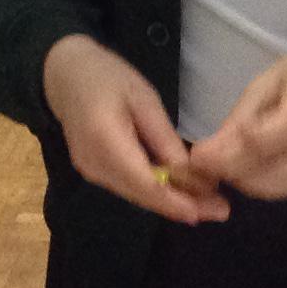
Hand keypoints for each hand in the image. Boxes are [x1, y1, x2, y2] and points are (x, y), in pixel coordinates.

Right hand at [42, 34, 226, 224]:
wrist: (65, 74)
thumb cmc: (107, 77)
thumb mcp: (144, 99)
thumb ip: (163, 138)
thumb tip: (189, 173)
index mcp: (105, 140)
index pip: (143, 182)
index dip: (173, 201)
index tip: (202, 213)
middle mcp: (94, 164)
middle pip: (141, 195)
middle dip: (180, 206)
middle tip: (221, 210)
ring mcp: (90, 171)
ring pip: (136, 194)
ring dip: (170, 201)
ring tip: (209, 204)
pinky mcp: (93, 171)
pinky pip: (128, 186)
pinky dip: (155, 191)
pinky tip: (181, 191)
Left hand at [178, 33, 286, 200]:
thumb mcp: (270, 81)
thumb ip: (242, 118)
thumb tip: (207, 154)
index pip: (274, 136)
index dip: (235, 149)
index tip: (199, 153)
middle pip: (275, 171)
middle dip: (232, 171)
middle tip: (202, 163)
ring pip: (276, 188)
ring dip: (241, 181)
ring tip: (219, 165)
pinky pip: (284, 190)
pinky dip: (257, 185)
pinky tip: (241, 170)